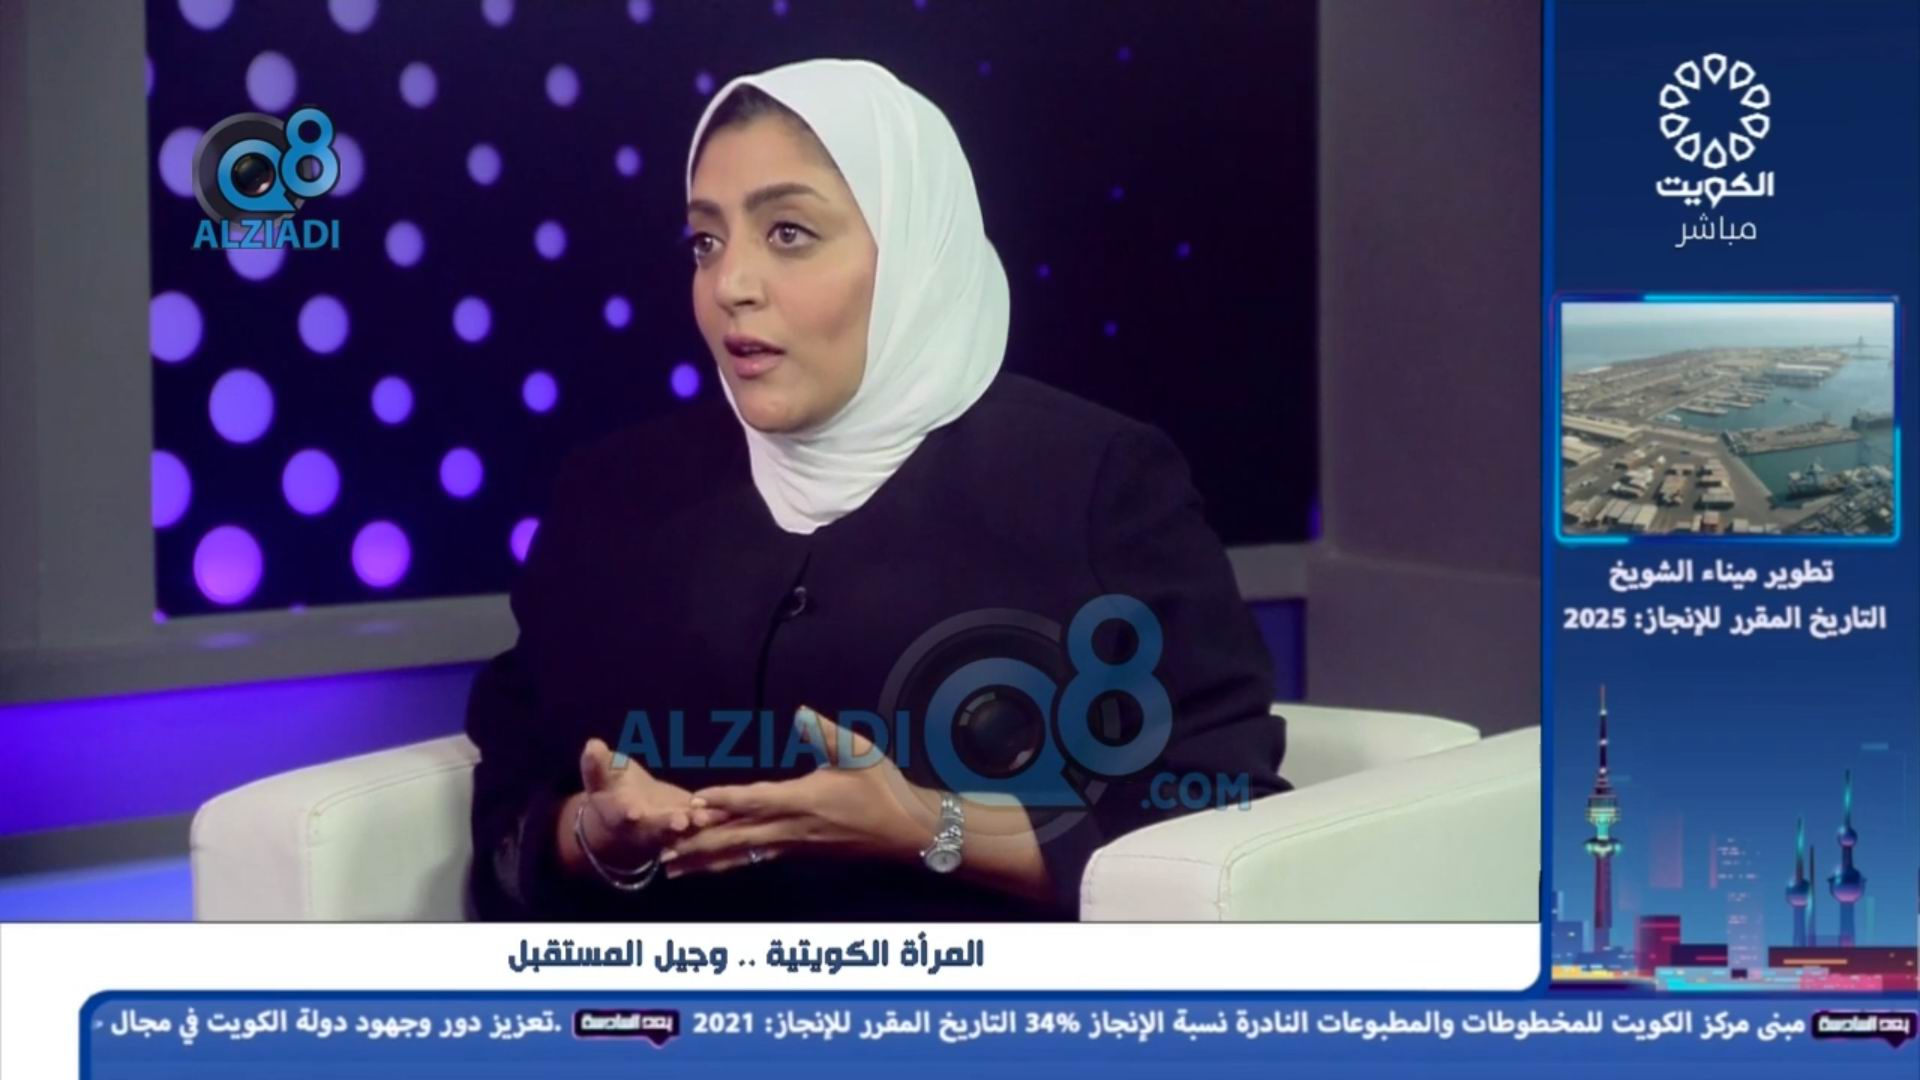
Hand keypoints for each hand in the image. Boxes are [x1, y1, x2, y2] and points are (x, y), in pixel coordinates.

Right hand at [574, 737, 732, 866]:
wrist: (630, 810)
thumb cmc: (613, 786)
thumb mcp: (601, 775)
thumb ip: (597, 764)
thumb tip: (592, 745)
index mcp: (619, 814)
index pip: (620, 815)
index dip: (626, 814)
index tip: (633, 812)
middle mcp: (644, 828)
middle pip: (655, 829)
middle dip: (667, 825)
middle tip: (679, 821)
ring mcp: (669, 831)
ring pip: (683, 832)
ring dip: (694, 826)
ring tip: (705, 818)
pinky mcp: (690, 825)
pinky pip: (703, 823)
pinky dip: (715, 818)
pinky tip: (728, 811)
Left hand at [662, 706, 939, 877]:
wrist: (906, 830)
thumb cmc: (883, 789)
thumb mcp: (860, 752)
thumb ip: (826, 733)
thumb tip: (799, 712)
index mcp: (805, 800)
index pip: (757, 800)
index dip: (726, 800)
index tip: (696, 802)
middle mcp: (793, 828)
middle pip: (738, 837)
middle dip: (699, 843)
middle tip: (662, 849)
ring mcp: (794, 845)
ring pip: (741, 855)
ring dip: (705, 861)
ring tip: (670, 868)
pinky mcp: (797, 853)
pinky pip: (754, 860)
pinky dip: (728, 864)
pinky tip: (709, 867)